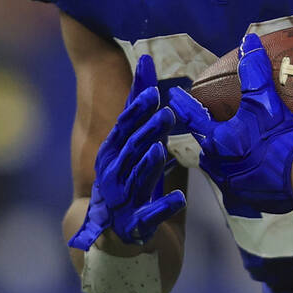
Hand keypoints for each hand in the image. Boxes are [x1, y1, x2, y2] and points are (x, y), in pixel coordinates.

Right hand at [69, 55, 185, 249]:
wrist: (118, 232)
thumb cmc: (131, 174)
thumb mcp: (136, 139)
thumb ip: (141, 106)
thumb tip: (147, 59)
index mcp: (112, 151)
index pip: (124, 126)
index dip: (136, 109)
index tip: (153, 91)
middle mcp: (112, 173)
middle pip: (130, 149)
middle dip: (147, 131)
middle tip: (167, 114)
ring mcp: (122, 200)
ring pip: (136, 179)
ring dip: (148, 165)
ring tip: (161, 150)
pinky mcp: (135, 224)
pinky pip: (150, 215)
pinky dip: (164, 207)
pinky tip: (180, 199)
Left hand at [170, 33, 292, 217]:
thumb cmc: (278, 137)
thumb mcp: (265, 101)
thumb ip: (254, 71)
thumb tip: (249, 42)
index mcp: (217, 140)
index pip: (193, 117)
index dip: (183, 105)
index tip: (173, 95)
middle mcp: (219, 166)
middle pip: (207, 147)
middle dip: (209, 137)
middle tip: (217, 125)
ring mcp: (232, 187)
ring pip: (221, 169)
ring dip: (225, 159)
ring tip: (237, 148)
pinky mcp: (248, 201)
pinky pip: (239, 188)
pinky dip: (244, 179)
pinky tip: (256, 173)